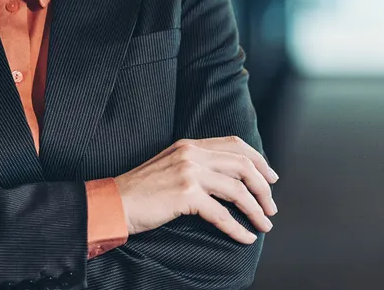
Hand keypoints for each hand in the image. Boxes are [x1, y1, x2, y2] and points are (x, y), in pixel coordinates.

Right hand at [113, 136, 277, 244]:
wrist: (112, 203)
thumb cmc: (139, 191)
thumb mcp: (169, 166)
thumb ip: (195, 165)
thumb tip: (227, 180)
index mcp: (190, 145)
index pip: (235, 144)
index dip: (258, 160)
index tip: (271, 177)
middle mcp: (192, 154)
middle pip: (243, 165)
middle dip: (263, 188)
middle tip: (271, 207)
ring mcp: (189, 172)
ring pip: (237, 190)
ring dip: (256, 210)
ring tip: (264, 225)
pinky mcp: (185, 194)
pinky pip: (222, 214)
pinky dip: (237, 228)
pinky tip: (245, 238)